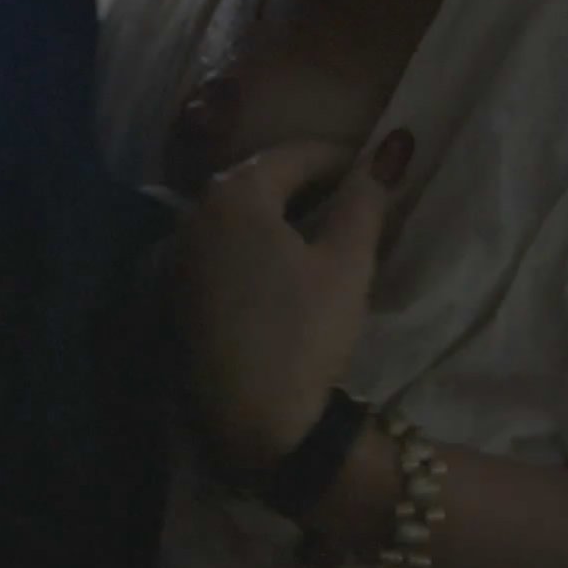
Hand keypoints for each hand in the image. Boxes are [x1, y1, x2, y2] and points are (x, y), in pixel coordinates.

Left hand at [173, 130, 413, 471]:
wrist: (252, 421)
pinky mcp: (174, 292)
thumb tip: (393, 145)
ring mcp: (177, 254)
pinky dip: (252, 244)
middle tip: (352, 198)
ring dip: (278, 213)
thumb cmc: (305, 334)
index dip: (342, 158)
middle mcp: (194, 213)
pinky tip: (280, 267)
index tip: (375, 171)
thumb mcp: (347, 263)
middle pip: (259, 180)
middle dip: (307, 182)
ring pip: (236, 214)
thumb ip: (365, 200)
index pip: (295, 155)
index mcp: (234, 194)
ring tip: (321, 230)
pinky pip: (219, 247)